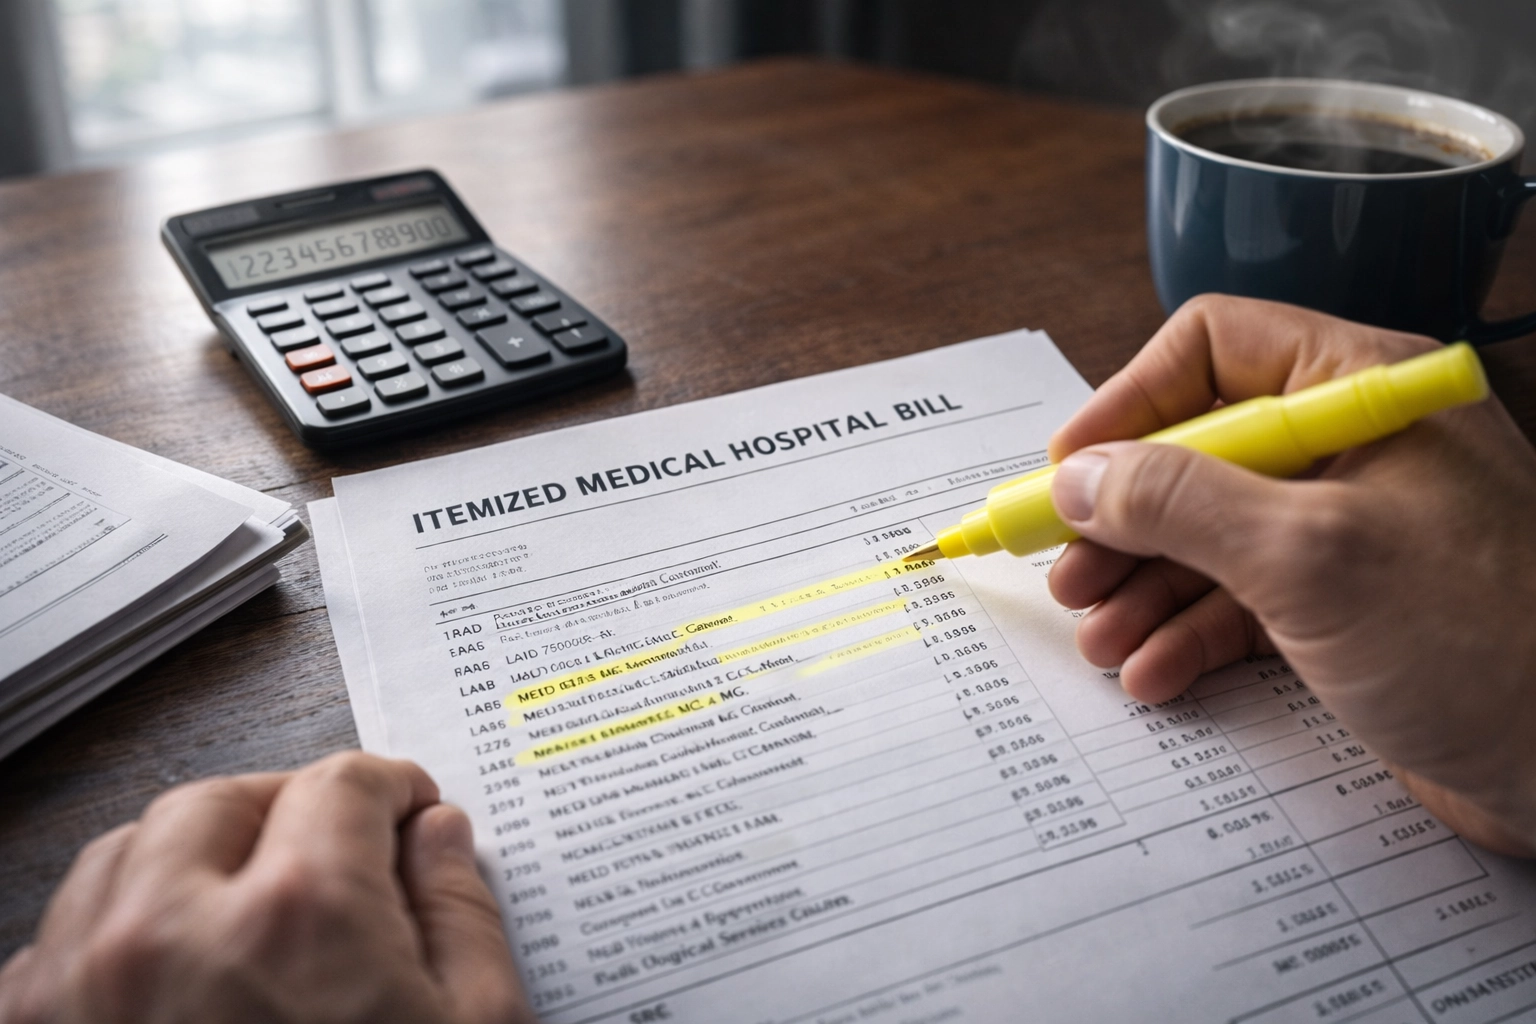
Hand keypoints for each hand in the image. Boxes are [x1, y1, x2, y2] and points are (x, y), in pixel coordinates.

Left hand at [0, 752, 530, 1022]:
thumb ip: (462, 918)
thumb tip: (439, 835)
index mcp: (300, 917)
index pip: (344, 783)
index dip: (391, 789)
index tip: (407, 813)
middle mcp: (172, 934)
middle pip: (225, 799)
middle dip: (288, 810)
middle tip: (337, 854)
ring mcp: (84, 991)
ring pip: (125, 853)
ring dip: (192, 857)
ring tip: (249, 899)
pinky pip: (49, 946)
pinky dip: (109, 937)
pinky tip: (163, 969)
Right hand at [1045, 295, 1535, 856]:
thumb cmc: (1488, 639)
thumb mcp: (1310, 557)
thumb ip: (1180, 503)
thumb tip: (1081, 477)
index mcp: (1361, 390)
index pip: (1212, 349)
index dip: (1128, 404)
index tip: (1067, 472)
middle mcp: (1352, 448)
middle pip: (1195, 450)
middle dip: (1123, 518)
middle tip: (1068, 574)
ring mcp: (1348, 530)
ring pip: (1209, 534)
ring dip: (1142, 585)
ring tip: (1097, 636)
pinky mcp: (1347, 609)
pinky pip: (1240, 603)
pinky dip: (1188, 634)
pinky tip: (1153, 671)